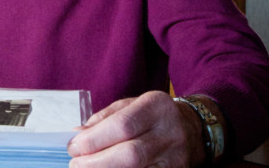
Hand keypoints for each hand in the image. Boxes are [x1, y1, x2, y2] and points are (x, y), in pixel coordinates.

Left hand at [67, 91, 204, 166]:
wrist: (194, 129)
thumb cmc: (152, 116)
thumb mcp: (130, 106)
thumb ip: (103, 119)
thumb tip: (77, 136)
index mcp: (155, 107)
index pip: (122, 125)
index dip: (94, 139)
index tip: (73, 147)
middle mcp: (169, 132)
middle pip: (131, 154)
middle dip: (96, 162)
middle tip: (75, 164)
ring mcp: (176, 158)